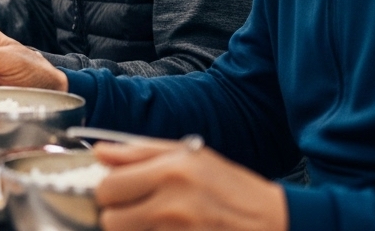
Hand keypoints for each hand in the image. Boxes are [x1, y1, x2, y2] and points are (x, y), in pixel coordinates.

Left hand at [95, 141, 286, 230]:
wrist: (275, 222)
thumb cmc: (231, 186)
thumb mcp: (189, 155)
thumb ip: (138, 152)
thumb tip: (99, 152)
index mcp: (170, 172)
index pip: (106, 188)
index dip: (108, 191)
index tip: (118, 191)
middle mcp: (172, 206)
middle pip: (110, 220)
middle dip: (117, 215)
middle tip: (135, 210)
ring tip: (156, 221)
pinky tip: (169, 230)